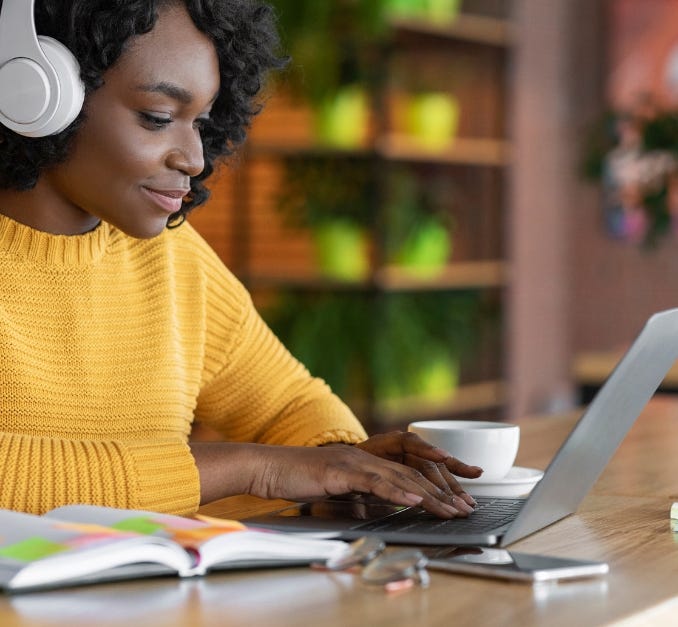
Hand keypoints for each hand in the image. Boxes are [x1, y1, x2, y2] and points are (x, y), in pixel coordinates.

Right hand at [247, 439, 481, 518]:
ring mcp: (354, 461)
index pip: (408, 473)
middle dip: (443, 492)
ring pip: (400, 477)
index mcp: (366, 460)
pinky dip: (397, 492)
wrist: (267, 467)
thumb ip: (354, 495)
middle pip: (412, 474)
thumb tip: (369, 510)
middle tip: (466, 508)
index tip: (456, 502)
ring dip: (429, 495)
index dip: (435, 487)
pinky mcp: (341, 471)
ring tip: (451, 510)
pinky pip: (375, 481)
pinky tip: (414, 500)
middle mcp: (365, 456)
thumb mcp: (333, 490)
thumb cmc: (296, 479)